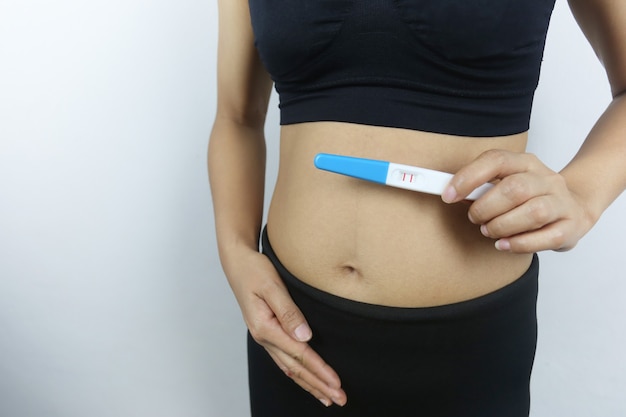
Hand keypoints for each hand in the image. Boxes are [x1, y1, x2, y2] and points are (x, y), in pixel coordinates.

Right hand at [227, 248, 346, 406]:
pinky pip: (284, 360)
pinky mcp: (267, 333)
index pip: (299, 354)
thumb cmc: (254, 270)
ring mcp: (264, 337)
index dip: (319, 370)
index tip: (336, 383)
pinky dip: (298, 374)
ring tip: (327, 397)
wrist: (237, 264)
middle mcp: (264, 337)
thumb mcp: (272, 286)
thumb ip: (289, 311)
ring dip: (309, 384)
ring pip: (289, 368)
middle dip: (318, 385)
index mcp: (265, 327)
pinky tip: (306, 380)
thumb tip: (305, 337)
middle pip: (295, 368)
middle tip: (340, 398)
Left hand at [441, 149, 594, 252]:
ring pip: (534, 212)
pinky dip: (521, 243)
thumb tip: (450, 192)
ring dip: (503, 225)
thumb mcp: (507, 182)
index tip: (449, 194)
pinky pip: (548, 237)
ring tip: (489, 231)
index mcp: (526, 163)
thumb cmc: (531, 196)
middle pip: (515, 188)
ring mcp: (562, 202)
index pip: (496, 160)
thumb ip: (482, 186)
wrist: (575, 206)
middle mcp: (547, 179)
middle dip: (486, 207)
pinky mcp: (571, 226)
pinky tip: (504, 244)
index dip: (469, 177)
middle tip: (474, 218)